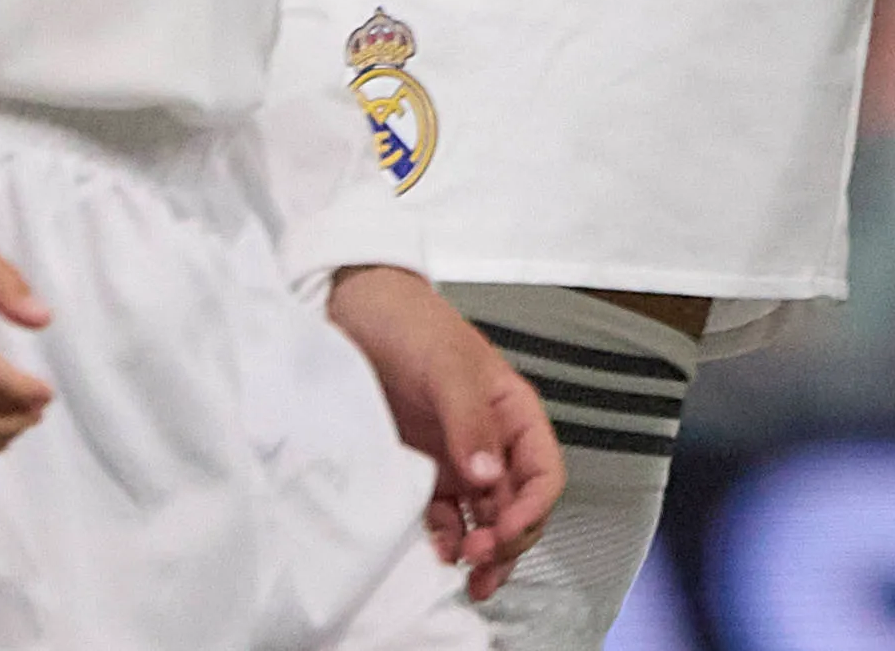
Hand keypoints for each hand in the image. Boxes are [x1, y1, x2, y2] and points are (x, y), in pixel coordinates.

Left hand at [326, 266, 561, 598]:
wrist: (351, 314)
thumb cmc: (410, 324)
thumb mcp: (447, 366)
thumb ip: (470, 420)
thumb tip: (489, 475)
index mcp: (512, 413)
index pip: (543, 472)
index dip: (534, 508)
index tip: (506, 531)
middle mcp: (489, 443)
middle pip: (518, 507)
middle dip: (510, 541)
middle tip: (483, 564)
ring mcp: (453, 461)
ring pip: (483, 521)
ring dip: (482, 552)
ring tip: (468, 579)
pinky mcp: (417, 474)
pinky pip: (440, 519)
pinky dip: (443, 542)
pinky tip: (435, 555)